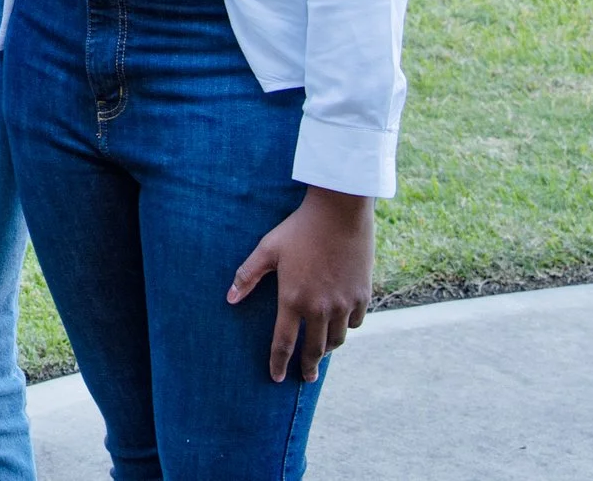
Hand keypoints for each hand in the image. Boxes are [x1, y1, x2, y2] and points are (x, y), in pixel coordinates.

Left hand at [227, 185, 374, 382]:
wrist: (339, 213)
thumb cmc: (298, 229)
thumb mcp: (267, 249)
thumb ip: (248, 275)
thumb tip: (230, 299)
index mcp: (293, 299)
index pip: (283, 343)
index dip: (278, 363)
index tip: (276, 378)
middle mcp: (320, 308)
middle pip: (314, 349)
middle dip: (308, 367)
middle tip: (306, 377)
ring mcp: (344, 303)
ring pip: (337, 339)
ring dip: (328, 348)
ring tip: (322, 351)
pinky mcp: (362, 295)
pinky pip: (354, 322)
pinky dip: (346, 327)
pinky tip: (340, 325)